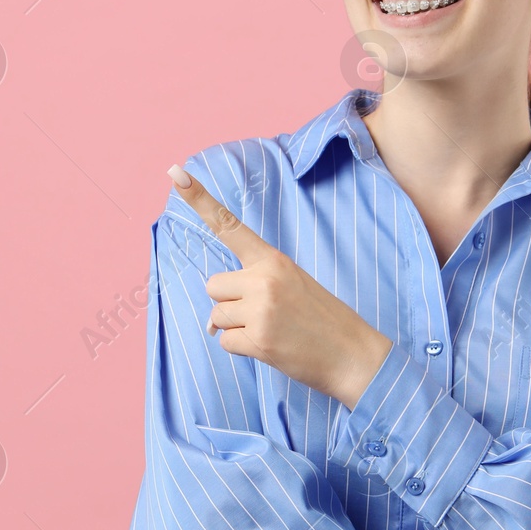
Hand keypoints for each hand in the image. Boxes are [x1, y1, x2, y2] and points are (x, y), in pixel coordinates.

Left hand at [168, 164, 393, 408]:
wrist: (353, 354)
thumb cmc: (321, 319)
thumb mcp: (293, 284)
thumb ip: (252, 287)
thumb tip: (211, 322)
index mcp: (273, 259)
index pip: (230, 225)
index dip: (200, 200)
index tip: (177, 175)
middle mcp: (264, 278)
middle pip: (213, 286)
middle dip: (229, 303)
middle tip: (264, 313)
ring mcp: (261, 309)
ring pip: (216, 317)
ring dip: (236, 327)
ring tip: (271, 330)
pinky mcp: (259, 339)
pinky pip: (225, 342)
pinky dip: (242, 348)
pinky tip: (270, 346)